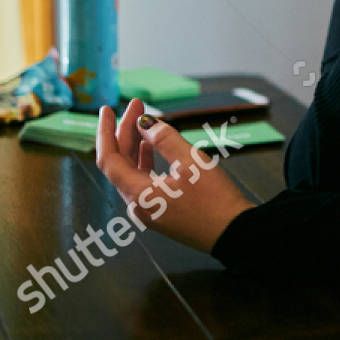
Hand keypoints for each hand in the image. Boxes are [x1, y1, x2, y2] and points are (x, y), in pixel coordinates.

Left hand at [94, 98, 254, 253]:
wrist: (233, 234)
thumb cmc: (215, 200)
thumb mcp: (192, 163)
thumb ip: (164, 139)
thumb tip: (143, 123)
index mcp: (138, 194)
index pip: (108, 159)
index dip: (105, 131)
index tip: (107, 109)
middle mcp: (137, 205)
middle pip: (120, 163)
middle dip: (125, 132)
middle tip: (137, 105)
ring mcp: (148, 211)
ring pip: (131, 172)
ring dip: (134, 145)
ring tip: (143, 121)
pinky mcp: (160, 213)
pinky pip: (143, 182)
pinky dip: (144, 161)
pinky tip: (150, 147)